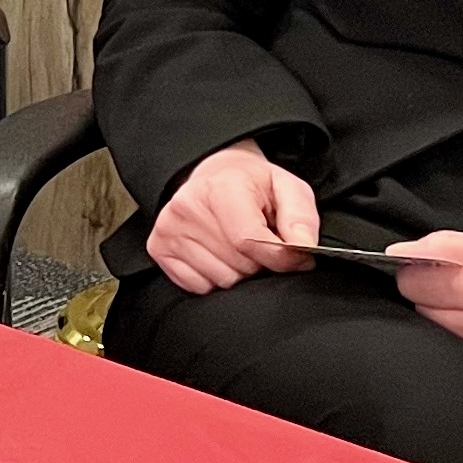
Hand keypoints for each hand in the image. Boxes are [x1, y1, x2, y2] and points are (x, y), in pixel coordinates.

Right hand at [147, 139, 320, 293]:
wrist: (214, 175)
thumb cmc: (251, 185)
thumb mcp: (287, 189)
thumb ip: (300, 219)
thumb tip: (304, 250)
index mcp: (220, 188)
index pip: (249, 240)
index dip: (279, 257)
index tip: (292, 255)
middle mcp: (187, 207)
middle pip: (239, 265)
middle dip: (258, 262)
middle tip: (257, 240)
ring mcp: (168, 229)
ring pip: (221, 280)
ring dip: (237, 271)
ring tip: (236, 246)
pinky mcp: (158, 248)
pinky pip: (199, 287)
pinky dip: (213, 278)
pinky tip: (216, 254)